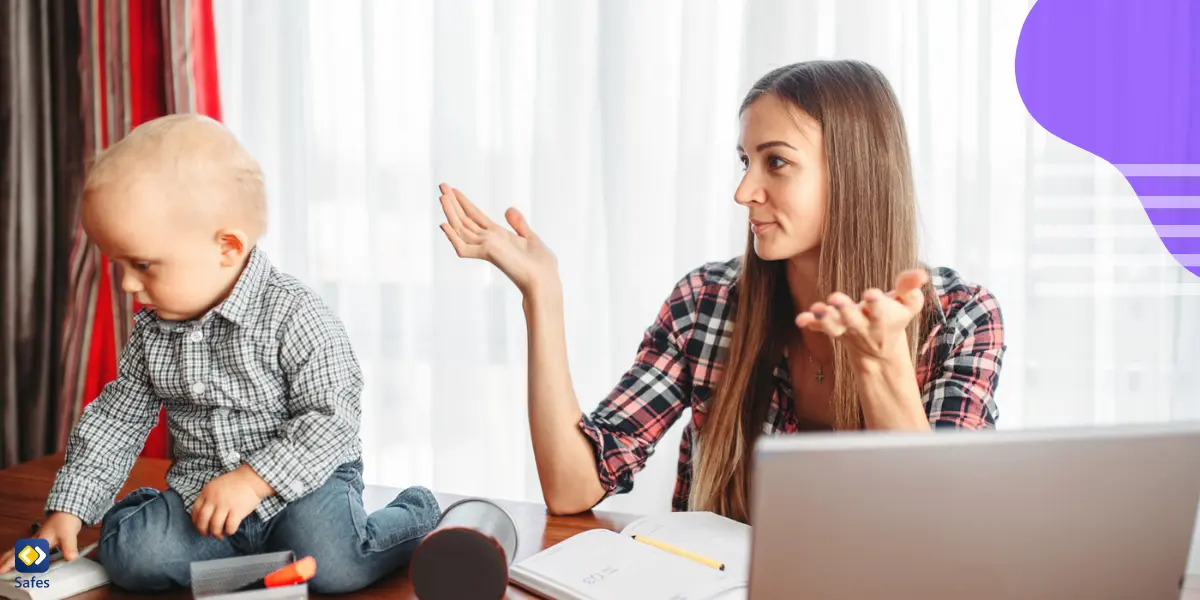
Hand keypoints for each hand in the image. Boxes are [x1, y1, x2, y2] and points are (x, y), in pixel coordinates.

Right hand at [0, 512, 82, 573]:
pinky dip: (18, 553)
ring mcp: (36, 538)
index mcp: (40, 541)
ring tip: (2, 565)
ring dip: (10, 556)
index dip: (14, 562)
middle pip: (17, 550)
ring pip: (19, 548)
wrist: (68, 510)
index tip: (3, 569)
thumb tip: (71, 558)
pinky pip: (25, 547)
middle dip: (6, 560)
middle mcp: (35, 540)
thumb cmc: (66, 522)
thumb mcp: (69, 535)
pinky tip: (18, 557)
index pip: (24, 553)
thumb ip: (69, 547)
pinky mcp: (39, 538)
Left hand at [192, 466, 270, 539]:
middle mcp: (214, 499)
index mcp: (207, 492)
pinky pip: (229, 527)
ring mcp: (226, 505)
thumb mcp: (216, 485)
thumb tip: (203, 514)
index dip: (196, 522)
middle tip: (207, 534)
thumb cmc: (235, 482)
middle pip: (202, 520)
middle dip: (203, 531)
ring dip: (216, 534)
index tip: (200, 526)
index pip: (195, 511)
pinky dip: (229, 532)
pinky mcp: (237, 511)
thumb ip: (208, 497)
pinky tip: (230, 531)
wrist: (252, 478)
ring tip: (219, 535)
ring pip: (215, 526)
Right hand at [437, 183, 559, 296]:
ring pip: (462, 228)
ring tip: (442, 196)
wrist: (546, 281)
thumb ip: (518, 224)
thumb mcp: (530, 238)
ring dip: (451, 212)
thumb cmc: (541, 266)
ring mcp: (487, 247)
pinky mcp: (489, 253)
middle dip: (453, 203)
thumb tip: (508, 209)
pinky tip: (444, 225)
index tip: (453, 190)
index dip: (464, 203)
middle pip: (465, 220)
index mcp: (498, 236)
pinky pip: (464, 247)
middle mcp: (489, 241)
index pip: (476, 216)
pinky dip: (453, 237)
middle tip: (442, 185)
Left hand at [795, 268, 928, 364]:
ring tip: (817, 308)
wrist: (879, 350)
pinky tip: (800, 319)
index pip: (879, 310)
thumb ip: (910, 287)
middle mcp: (862, 325)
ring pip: (834, 326)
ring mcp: (845, 329)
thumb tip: (922, 273)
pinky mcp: (832, 329)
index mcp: (882, 318)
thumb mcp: (907, 304)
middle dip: (844, 309)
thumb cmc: (894, 317)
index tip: (871, 294)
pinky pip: (819, 328)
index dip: (876, 303)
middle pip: (852, 318)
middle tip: (835, 297)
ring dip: (824, 318)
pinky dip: (810, 323)